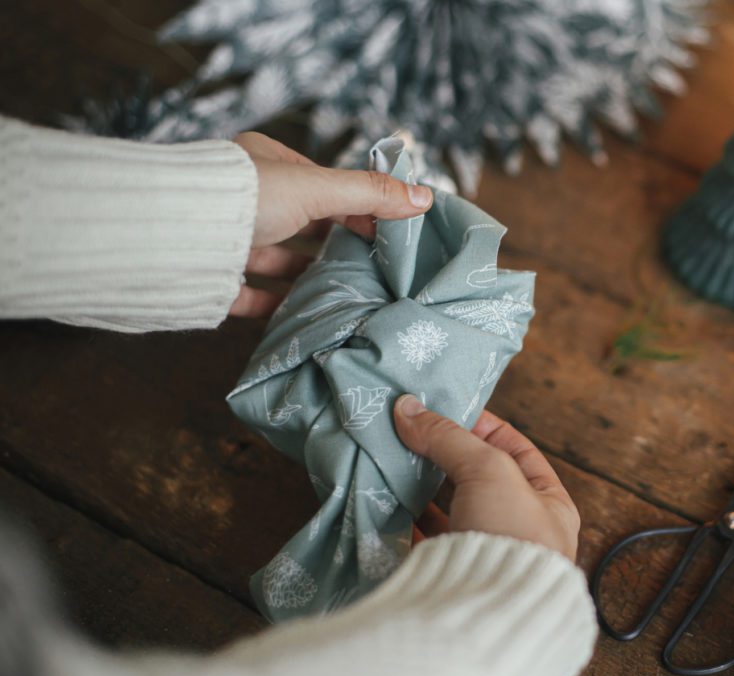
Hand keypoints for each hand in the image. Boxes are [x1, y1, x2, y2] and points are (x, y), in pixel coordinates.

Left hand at [228, 132, 432, 317]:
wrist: (172, 234)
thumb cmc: (244, 197)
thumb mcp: (316, 188)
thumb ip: (369, 194)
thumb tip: (424, 197)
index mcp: (262, 165)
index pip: (320, 185)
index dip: (356, 207)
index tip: (385, 233)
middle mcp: (242, 199)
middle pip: (299, 224)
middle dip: (332, 245)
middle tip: (369, 267)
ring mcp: (225, 238)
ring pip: (274, 260)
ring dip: (306, 276)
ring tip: (341, 294)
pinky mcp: (211, 276)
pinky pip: (249, 293)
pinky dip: (275, 305)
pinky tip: (302, 316)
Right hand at [394, 396, 580, 560]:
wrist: (488, 615)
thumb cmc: (510, 535)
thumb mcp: (488, 468)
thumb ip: (448, 436)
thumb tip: (408, 408)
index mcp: (549, 502)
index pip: (515, 450)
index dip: (483, 426)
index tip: (446, 409)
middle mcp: (520, 528)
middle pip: (477, 478)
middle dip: (445, 456)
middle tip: (412, 432)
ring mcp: (484, 553)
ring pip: (450, 508)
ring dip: (423, 485)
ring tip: (396, 459)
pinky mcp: (451, 573)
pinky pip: (427, 538)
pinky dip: (407, 517)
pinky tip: (388, 499)